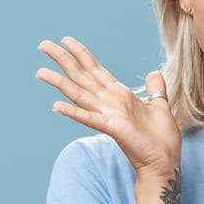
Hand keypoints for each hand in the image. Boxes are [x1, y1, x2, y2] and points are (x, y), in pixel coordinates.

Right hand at [36, 36, 181, 178]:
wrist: (164, 163)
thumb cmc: (161, 140)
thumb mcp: (160, 107)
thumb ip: (156, 89)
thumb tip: (154, 73)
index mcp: (119, 95)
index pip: (96, 70)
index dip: (81, 54)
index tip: (66, 40)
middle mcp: (109, 103)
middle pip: (82, 76)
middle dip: (63, 59)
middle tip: (43, 44)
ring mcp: (108, 115)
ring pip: (79, 94)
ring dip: (59, 82)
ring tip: (40, 71)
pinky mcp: (112, 129)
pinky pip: (90, 119)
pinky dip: (73, 112)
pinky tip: (56, 106)